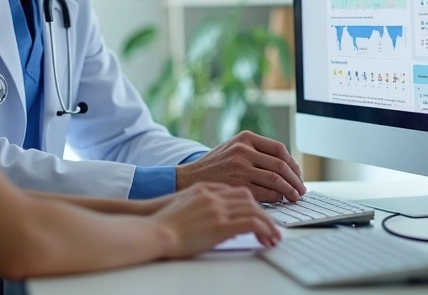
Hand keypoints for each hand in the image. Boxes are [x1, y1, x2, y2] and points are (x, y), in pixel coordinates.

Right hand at [153, 182, 279, 257]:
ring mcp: (217, 209)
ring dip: (269, 224)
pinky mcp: (220, 225)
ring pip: (255, 209)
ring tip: (274, 237)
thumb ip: (202, 203)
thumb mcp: (184, 204)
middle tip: (272, 226)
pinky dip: (264, 230)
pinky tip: (268, 239)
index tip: (260, 214)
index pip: (237, 190)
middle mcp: (214, 195)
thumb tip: (217, 216)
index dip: (252, 202)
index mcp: (205, 188)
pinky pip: (251, 223)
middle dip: (265, 212)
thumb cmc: (163, 222)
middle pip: (249, 197)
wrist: (153, 231)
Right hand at [176, 131, 305, 202]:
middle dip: (295, 180)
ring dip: (290, 190)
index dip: (293, 164)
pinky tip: (278, 201)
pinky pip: (266, 193)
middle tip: (301, 189)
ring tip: (294, 197)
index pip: (280, 149)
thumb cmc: (214, 166)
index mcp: (245, 138)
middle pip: (281, 165)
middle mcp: (243, 150)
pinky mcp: (237, 185)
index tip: (297, 174)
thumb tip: (286, 166)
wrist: (188, 178)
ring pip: (276, 180)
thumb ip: (255, 151)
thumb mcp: (233, 148)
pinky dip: (276, 198)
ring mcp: (240, 168)